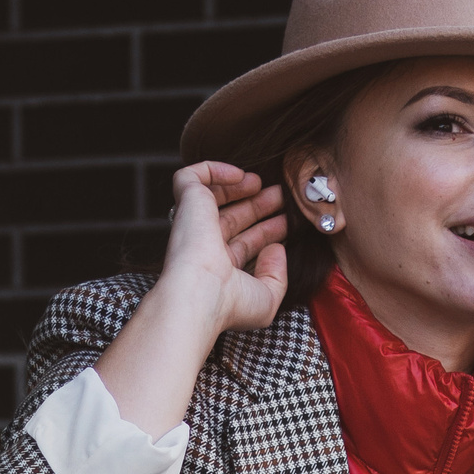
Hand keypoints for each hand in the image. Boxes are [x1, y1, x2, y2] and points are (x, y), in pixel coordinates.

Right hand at [161, 160, 289, 333]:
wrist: (200, 294)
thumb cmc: (230, 304)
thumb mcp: (267, 298)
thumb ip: (278, 275)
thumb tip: (277, 249)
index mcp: (220, 269)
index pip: (245, 243)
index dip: (267, 231)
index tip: (287, 222)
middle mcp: (205, 246)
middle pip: (234, 218)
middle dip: (259, 205)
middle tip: (282, 197)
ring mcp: (194, 223)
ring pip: (215, 196)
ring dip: (241, 186)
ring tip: (264, 183)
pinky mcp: (187, 202)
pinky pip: (193, 176)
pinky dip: (215, 169)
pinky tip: (239, 176)